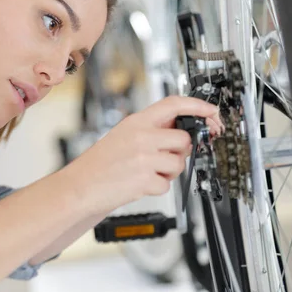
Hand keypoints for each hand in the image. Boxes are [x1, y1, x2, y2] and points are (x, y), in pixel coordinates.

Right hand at [66, 96, 222, 215]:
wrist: (80, 185)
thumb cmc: (100, 163)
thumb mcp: (123, 135)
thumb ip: (150, 130)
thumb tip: (181, 132)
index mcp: (136, 122)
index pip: (174, 104)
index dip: (197, 105)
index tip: (211, 111)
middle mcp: (141, 136)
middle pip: (184, 139)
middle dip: (181, 152)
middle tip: (165, 157)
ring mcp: (144, 158)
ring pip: (179, 163)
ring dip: (169, 173)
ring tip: (148, 172)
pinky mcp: (145, 179)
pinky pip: (167, 184)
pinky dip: (157, 187)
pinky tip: (140, 183)